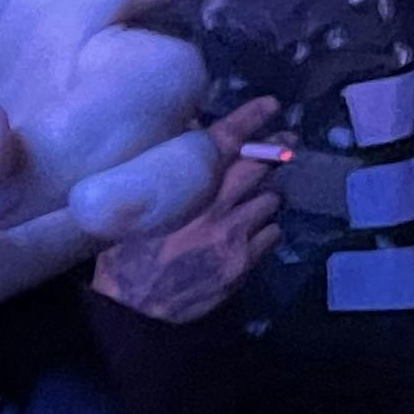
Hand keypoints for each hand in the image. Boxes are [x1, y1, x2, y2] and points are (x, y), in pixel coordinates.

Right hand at [92, 97, 282, 321]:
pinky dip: (267, 228)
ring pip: (270, 201)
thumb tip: (178, 145)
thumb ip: (158, 179)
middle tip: (287, 143)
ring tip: (261, 195)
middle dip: (276, 153)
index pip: (224, 143)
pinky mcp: (244, 262)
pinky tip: (255, 230)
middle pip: (259, 168)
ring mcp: (234, 235)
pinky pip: (272, 235)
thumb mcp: (133, 209)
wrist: (136, 308)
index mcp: (186, 189)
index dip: (250, 120)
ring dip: (267, 195)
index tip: (270, 106)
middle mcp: (215, 206)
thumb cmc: (126, 254)